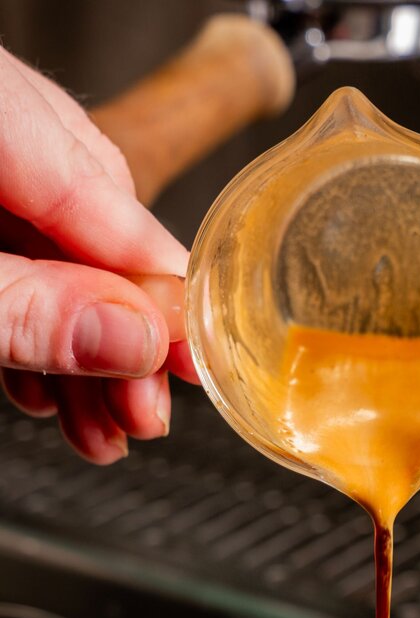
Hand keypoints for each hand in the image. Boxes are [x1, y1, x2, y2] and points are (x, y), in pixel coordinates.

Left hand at [0, 47, 199, 463]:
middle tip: (146, 411)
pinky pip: (0, 252)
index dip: (156, 280)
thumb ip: (26, 309)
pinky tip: (44, 387)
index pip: (97, 187)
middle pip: (80, 217)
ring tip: (99, 427)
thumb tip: (132, 338)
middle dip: (116, 332)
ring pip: (40, 247)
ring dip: (76, 347)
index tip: (198, 353)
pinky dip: (26, 322)